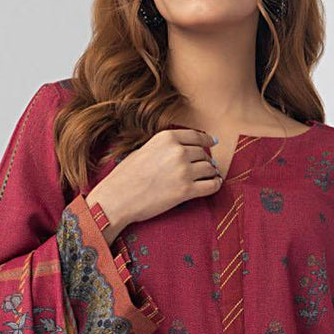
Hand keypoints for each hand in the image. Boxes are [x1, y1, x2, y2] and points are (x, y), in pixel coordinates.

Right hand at [86, 127, 222, 234]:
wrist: (118, 198)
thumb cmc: (125, 176)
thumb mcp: (144, 149)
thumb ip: (164, 147)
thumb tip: (181, 149)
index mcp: (167, 138)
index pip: (195, 136)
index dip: (206, 141)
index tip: (212, 143)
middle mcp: (178, 152)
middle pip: (203, 153)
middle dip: (205, 160)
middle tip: (205, 166)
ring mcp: (183, 171)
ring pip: (209, 168)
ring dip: (211, 173)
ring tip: (210, 176)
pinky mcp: (186, 191)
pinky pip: (211, 185)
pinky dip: (215, 185)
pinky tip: (214, 184)